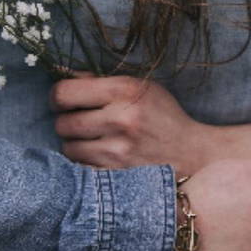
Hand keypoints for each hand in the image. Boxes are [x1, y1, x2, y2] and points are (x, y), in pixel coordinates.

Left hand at [51, 76, 250, 175]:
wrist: (192, 155)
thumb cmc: (163, 117)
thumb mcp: (141, 88)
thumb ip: (102, 81)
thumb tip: (63, 74)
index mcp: (124, 90)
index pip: (63, 92)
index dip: (58, 97)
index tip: (65, 101)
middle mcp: (120, 119)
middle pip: (62, 123)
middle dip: (68, 122)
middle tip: (82, 123)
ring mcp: (117, 151)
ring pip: (68, 148)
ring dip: (76, 145)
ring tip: (95, 142)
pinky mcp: (116, 176)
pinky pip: (80, 169)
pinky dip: (85, 164)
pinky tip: (101, 158)